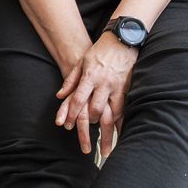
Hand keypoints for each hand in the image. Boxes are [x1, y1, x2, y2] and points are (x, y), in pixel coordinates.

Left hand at [55, 34, 138, 156]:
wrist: (121, 40)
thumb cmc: (98, 52)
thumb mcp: (80, 63)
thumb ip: (70, 80)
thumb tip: (59, 96)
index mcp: (89, 77)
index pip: (78, 99)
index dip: (71, 114)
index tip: (66, 127)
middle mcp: (103, 84)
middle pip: (95, 109)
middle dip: (89, 126)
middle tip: (85, 141)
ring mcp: (117, 87)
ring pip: (111, 113)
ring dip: (107, 130)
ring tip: (105, 147)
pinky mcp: (128, 89)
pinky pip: (124, 109)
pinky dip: (121, 123)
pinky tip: (120, 134)